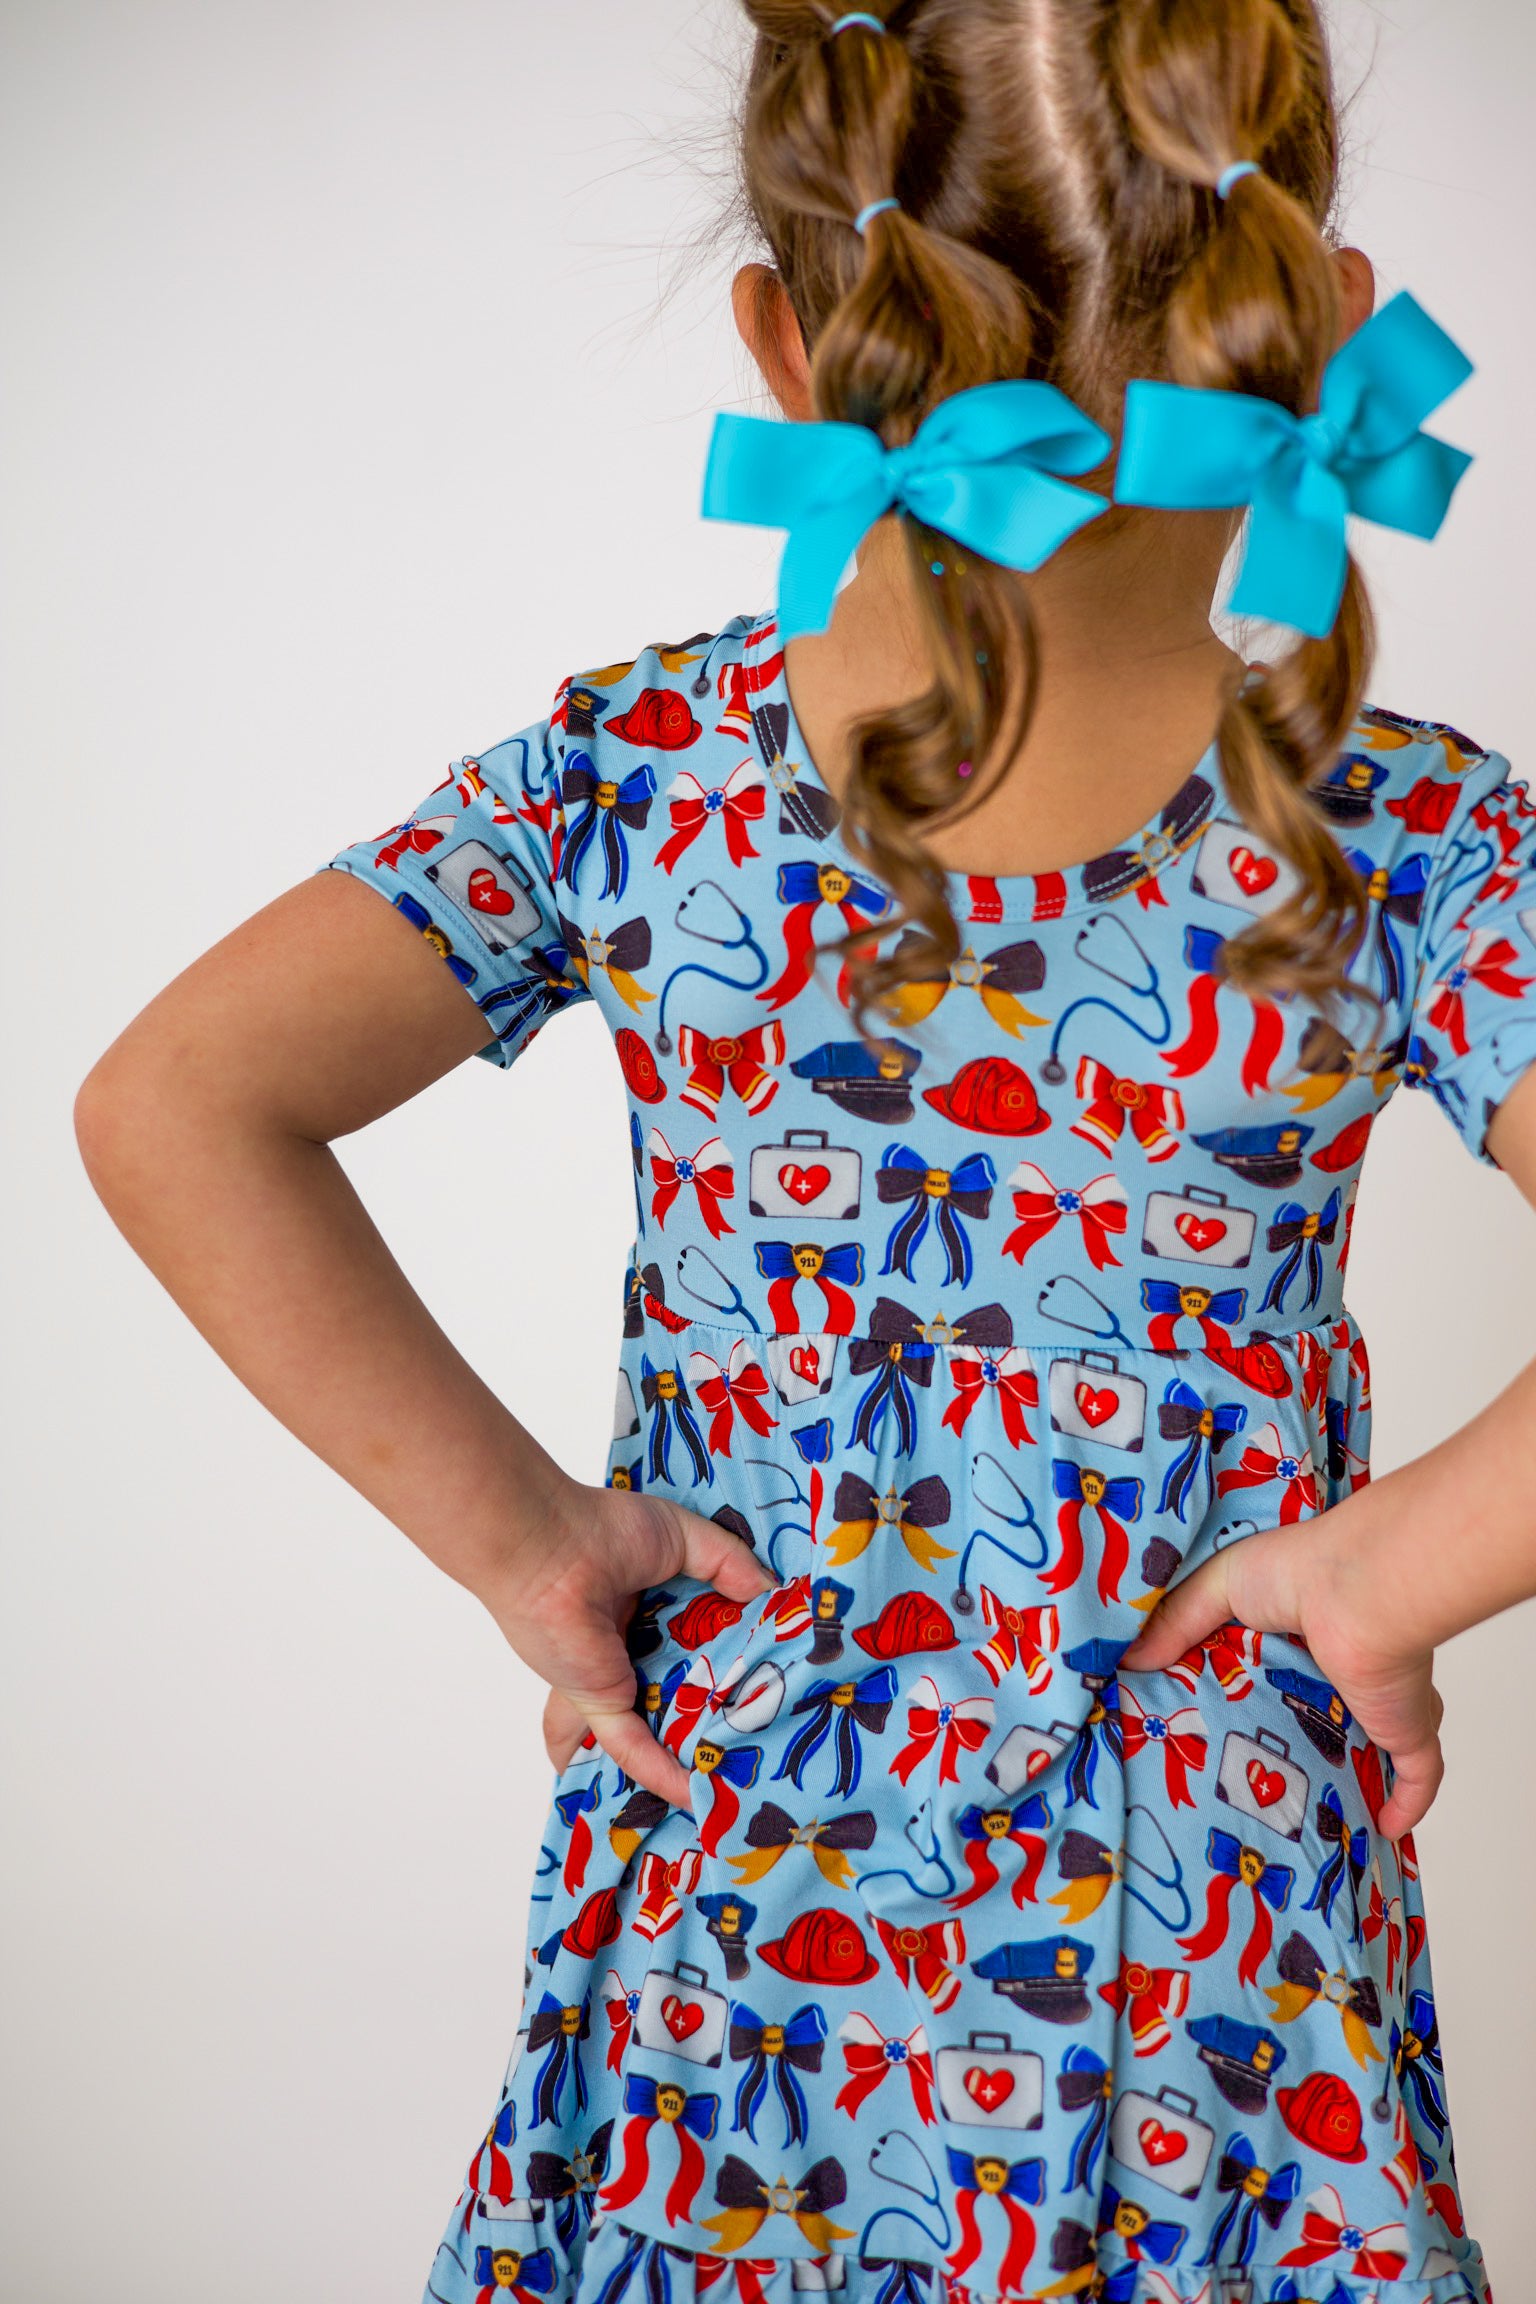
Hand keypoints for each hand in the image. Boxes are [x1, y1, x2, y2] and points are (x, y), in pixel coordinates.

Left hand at [480, 1479, 775, 1808]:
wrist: (547, 1546)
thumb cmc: (603, 1530)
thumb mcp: (681, 1535)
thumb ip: (728, 1561)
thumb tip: (772, 1589)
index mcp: (649, 1611)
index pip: (697, 1646)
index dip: (730, 1661)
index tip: (770, 1678)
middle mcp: (632, 1651)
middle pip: (681, 1694)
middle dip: (713, 1717)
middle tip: (760, 1741)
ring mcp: (616, 1681)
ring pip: (659, 1730)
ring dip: (687, 1756)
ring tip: (732, 1785)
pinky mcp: (600, 1703)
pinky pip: (633, 1747)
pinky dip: (661, 1774)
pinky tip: (692, 1796)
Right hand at [1118, 1508, 1443, 1840]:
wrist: (1359, 1592)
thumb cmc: (1295, 1573)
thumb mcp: (1215, 1584)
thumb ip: (1175, 1621)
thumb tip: (1127, 1662)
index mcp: (1306, 1633)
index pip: (1286, 1672)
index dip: (1257, 1696)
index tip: (1218, 1727)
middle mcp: (1350, 1670)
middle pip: (1327, 1717)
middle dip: (1302, 1745)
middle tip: (1255, 1782)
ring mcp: (1381, 1703)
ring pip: (1374, 1749)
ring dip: (1354, 1776)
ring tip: (1307, 1814)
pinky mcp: (1407, 1731)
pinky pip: (1417, 1779)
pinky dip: (1408, 1803)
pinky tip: (1384, 1829)